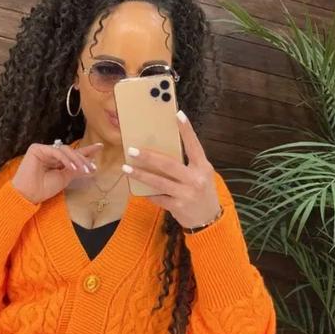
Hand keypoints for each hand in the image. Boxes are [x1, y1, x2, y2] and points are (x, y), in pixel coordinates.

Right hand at [11, 140, 102, 204]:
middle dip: (83, 159)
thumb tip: (91, 166)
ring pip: (65, 150)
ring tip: (84, 170)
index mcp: (56, 161)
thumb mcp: (64, 179)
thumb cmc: (43, 189)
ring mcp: (43, 150)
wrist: (28, 195)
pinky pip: (56, 151)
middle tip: (92, 168)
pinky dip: (65, 159)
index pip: (73, 154)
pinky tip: (72, 167)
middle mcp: (50, 153)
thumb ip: (76, 170)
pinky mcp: (37, 149)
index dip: (86, 151)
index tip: (100, 147)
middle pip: (70, 151)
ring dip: (76, 160)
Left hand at [121, 111, 220, 228]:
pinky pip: (158, 197)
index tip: (177, 114)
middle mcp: (195, 179)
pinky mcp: (178, 206)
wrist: (209, 219)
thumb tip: (162, 150)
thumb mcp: (201, 175)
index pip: (194, 145)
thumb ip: (187, 164)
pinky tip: (138, 189)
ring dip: (140, 175)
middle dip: (148, 157)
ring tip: (126, 168)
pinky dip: (147, 193)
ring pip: (158, 182)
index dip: (186, 130)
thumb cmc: (202, 192)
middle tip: (132, 150)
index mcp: (203, 167)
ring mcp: (186, 193)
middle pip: (168, 164)